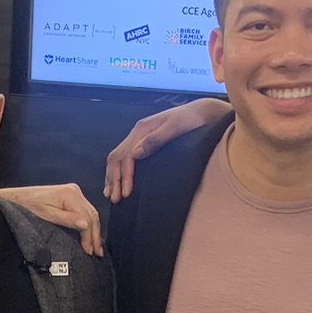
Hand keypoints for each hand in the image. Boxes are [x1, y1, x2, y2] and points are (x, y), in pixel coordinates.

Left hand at [0, 183, 102, 256]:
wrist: (19, 198)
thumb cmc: (29, 206)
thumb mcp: (47, 215)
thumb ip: (67, 220)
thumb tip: (85, 225)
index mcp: (70, 194)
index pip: (87, 217)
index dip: (90, 236)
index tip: (89, 250)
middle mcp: (75, 191)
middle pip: (92, 215)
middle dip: (95, 235)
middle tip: (97, 253)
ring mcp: (74, 193)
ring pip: (91, 214)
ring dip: (94, 231)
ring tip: (96, 247)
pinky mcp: (72, 197)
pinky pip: (85, 211)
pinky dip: (89, 224)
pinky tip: (90, 235)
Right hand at [103, 97, 230, 201]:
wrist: (200, 114)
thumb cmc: (191, 120)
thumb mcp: (176, 127)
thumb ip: (155, 140)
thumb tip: (136, 154)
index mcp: (142, 129)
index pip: (127, 155)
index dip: (125, 175)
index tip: (127, 193)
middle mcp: (137, 133)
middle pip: (117, 158)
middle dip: (114, 179)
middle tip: (116, 199)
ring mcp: (139, 138)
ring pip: (117, 159)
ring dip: (112, 177)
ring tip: (111, 195)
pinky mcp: (143, 143)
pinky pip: (124, 159)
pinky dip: (117, 172)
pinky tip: (116, 183)